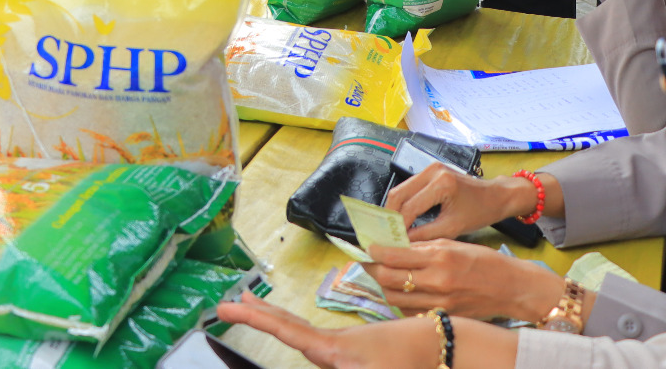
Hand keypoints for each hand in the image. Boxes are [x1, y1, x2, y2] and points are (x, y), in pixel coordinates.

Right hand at [215, 292, 438, 368]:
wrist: (437, 346)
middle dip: (258, 314)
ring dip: (274, 320)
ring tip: (250, 307)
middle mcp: (332, 346)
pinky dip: (296, 333)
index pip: (286, 330)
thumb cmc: (407, 362)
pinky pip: (315, 342)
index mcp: (334, 350)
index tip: (229, 306)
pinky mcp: (353, 353)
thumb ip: (341, 362)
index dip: (256, 319)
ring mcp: (342, 348)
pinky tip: (293, 334)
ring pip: (299, 333)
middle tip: (228, 303)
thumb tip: (318, 351)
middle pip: (287, 326)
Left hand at [364, 240, 564, 322]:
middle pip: (389, 279)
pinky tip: (402, 292)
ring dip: (384, 287)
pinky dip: (401, 302)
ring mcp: (440, 303)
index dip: (375, 252)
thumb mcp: (454, 243)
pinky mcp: (444, 316)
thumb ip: (424, 246)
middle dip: (373, 269)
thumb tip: (395, 245)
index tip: (366, 247)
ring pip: (395, 299)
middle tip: (368, 261)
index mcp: (440, 257)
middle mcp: (438, 281)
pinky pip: (410, 312)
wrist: (513, 288)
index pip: (395, 256)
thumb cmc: (485, 261)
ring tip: (383, 276)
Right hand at [383, 163, 538, 241]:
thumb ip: (426, 235)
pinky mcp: (429, 170)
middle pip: (398, 194)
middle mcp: (433, 171)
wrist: (495, 195)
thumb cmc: (480, 212)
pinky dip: (404, 203)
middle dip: (390, 216)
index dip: (399, 226)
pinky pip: (408, 187)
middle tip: (387, 236)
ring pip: (400, 189)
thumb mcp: (453, 228)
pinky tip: (403, 218)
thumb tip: (403, 244)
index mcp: (442, 184)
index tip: (392, 243)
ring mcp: (430, 168)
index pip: (409, 207)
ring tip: (394, 229)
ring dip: (395, 209)